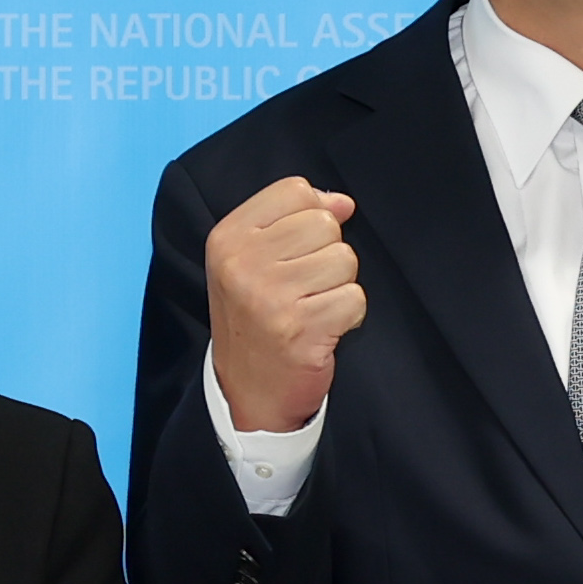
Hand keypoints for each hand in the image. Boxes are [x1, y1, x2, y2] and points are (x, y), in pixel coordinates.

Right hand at [204, 178, 363, 435]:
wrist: (249, 392)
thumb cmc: (257, 319)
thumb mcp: (255, 260)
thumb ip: (294, 220)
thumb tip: (342, 202)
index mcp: (227, 238)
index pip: (295, 191)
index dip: (310, 217)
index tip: (294, 253)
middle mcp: (242, 263)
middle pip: (324, 224)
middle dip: (326, 256)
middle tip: (302, 289)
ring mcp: (269, 297)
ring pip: (344, 259)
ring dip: (338, 287)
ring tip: (311, 309)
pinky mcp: (300, 328)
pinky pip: (355, 298)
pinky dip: (348, 317)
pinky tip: (322, 330)